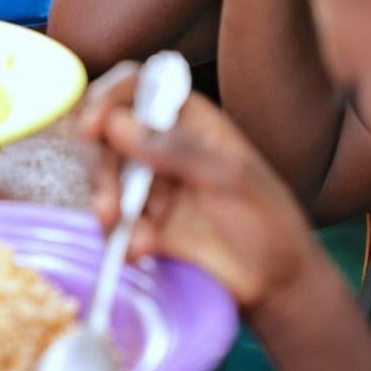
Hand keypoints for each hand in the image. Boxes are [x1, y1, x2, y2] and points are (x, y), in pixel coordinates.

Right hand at [82, 63, 318, 318]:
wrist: (277, 284)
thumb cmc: (268, 218)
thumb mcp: (229, 177)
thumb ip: (175, 149)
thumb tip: (116, 123)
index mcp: (189, 118)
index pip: (138, 87)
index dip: (109, 98)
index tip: (92, 126)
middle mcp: (163, 145)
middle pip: (109, 136)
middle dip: (102, 169)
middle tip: (108, 206)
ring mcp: (151, 185)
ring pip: (105, 179)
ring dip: (106, 205)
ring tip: (126, 236)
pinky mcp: (144, 224)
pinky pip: (115, 223)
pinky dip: (121, 237)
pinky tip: (141, 252)